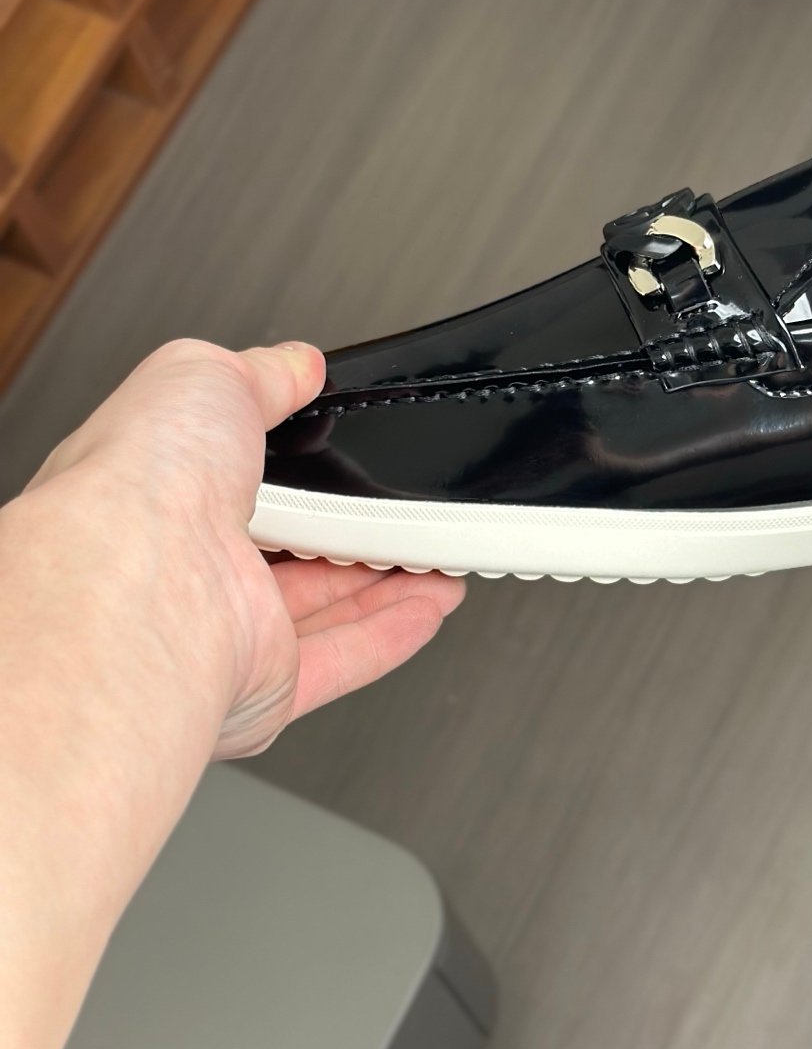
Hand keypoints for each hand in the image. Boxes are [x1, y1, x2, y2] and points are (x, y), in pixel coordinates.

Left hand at [24, 338, 464, 757]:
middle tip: (391, 505)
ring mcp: (219, 631)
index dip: (280, 458)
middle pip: (276, 549)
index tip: (331, 442)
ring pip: (315, 610)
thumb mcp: (202, 377)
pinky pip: (340, 661)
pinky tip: (427, 604)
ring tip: (433, 553)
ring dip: (382, 581)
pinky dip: (390, 634)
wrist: (144, 585)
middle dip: (337, 528)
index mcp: (148, 494)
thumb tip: (295, 365)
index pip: (220, 475)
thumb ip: (258, 373)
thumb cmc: (140, 485)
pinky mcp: (261, 684)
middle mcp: (177, 570)